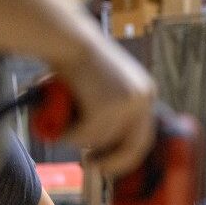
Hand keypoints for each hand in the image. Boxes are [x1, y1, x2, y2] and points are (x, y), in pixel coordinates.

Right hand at [56, 41, 155, 176]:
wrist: (66, 39)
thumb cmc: (76, 61)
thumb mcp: (105, 86)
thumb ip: (111, 110)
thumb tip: (104, 145)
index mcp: (146, 93)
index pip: (143, 136)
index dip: (124, 155)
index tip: (105, 163)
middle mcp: (143, 98)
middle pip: (135, 147)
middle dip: (112, 163)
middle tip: (90, 165)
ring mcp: (128, 103)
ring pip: (101, 140)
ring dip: (77, 136)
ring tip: (61, 117)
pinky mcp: (107, 107)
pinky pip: (84, 135)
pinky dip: (67, 131)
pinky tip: (59, 112)